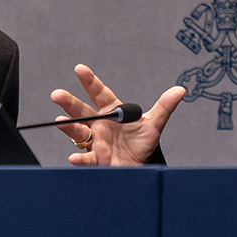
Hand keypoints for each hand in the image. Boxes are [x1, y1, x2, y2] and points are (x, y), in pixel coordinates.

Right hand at [50, 64, 185, 165]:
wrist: (140, 167)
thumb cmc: (142, 143)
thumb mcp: (154, 125)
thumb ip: (164, 107)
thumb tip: (180, 90)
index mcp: (112, 111)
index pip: (99, 93)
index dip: (90, 81)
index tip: (80, 69)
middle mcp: (100, 124)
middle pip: (82, 111)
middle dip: (69, 102)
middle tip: (57, 94)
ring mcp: (96, 141)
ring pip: (79, 132)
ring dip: (69, 127)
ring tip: (60, 122)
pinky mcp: (97, 159)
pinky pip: (86, 158)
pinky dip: (80, 158)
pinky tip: (75, 158)